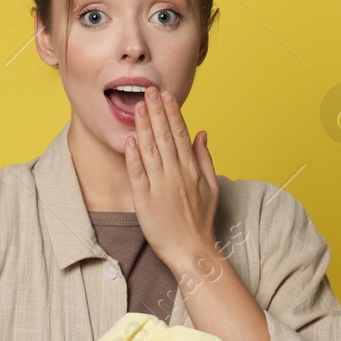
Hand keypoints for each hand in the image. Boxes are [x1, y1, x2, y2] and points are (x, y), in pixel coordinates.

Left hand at [125, 85, 218, 265]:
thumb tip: (202, 132)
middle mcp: (176, 175)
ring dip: (144, 127)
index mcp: (192, 170)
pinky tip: (129, 140)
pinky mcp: (145, 201)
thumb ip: (205, 158)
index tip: (166, 95)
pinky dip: (133, 157)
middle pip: (164, 137)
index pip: (180, 134)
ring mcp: (160, 187)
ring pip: (150, 151)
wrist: (192, 250)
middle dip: (156, 112)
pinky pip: (138, 175)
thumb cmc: (200, 221)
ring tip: (138, 106)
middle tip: (148, 90)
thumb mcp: (211, 187)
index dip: (172, 113)